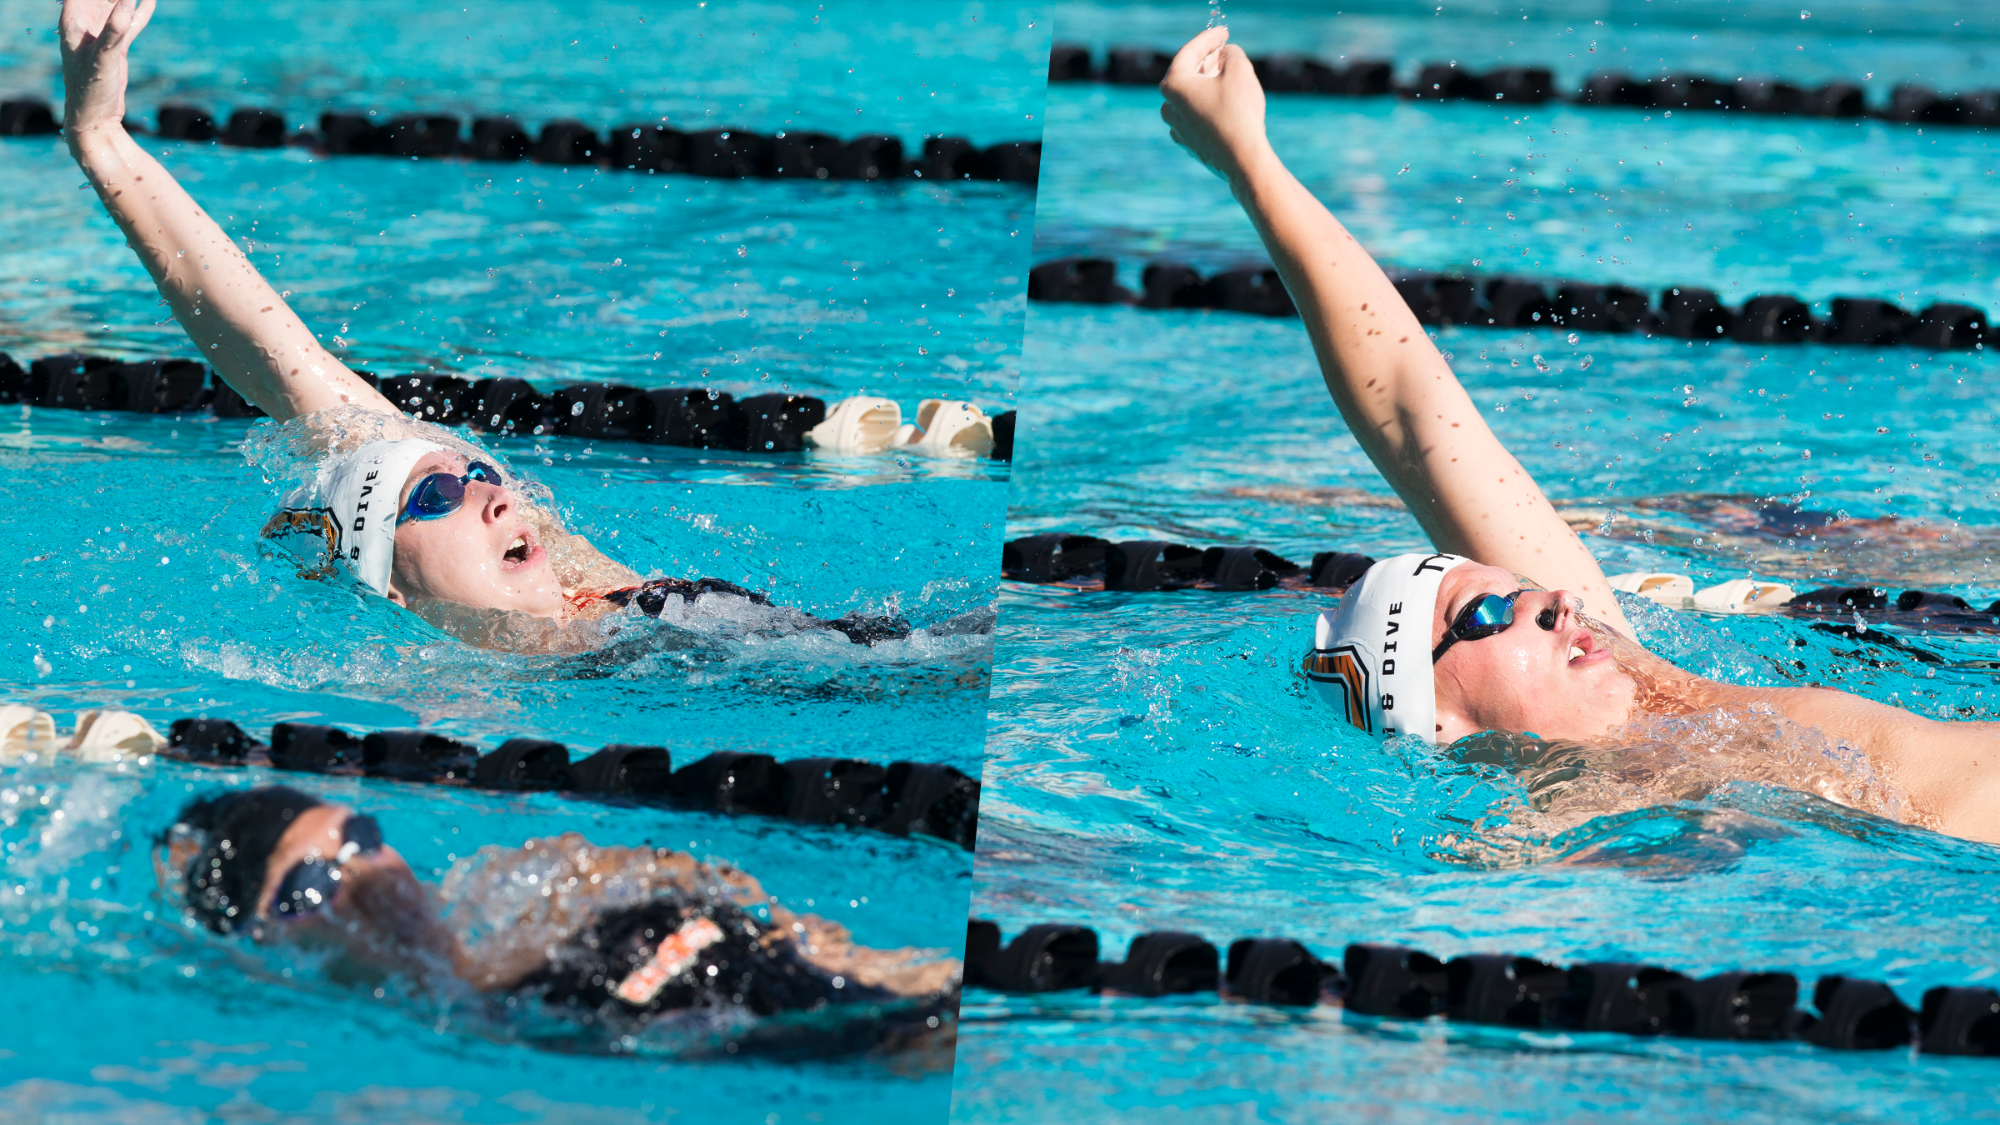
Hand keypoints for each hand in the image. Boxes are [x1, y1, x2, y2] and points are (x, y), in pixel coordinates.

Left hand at [59, 0, 154, 135]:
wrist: (95, 118)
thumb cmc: (89, 89)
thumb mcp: (102, 58)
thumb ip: (114, 30)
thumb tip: (128, 0)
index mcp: (73, 21)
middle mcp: (85, 24)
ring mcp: (101, 34)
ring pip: (117, 6)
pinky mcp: (115, 47)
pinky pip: (129, 24)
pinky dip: (140, 12)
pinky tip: (151, 1)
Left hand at [1158, 27, 1269, 188]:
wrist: (1243, 159)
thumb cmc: (1239, 113)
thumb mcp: (1240, 70)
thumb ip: (1230, 53)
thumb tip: (1225, 56)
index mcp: (1174, 84)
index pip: (1190, 52)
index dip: (1209, 38)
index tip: (1223, 33)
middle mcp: (1169, 106)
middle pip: (1188, 74)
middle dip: (1207, 60)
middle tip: (1224, 50)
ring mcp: (1177, 127)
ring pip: (1191, 96)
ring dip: (1207, 83)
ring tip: (1225, 75)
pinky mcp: (1188, 143)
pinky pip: (1196, 115)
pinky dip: (1208, 105)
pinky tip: (1224, 103)